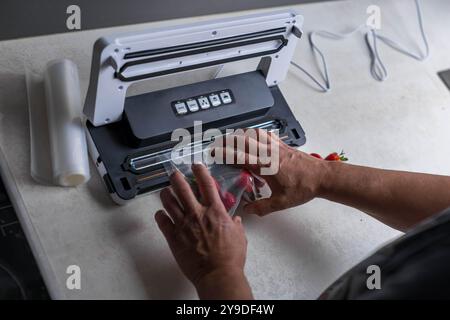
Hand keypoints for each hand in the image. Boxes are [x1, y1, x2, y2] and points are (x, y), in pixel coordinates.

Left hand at [155, 163, 252, 298]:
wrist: (217, 274)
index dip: (201, 171)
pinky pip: (162, 221)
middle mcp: (197, 214)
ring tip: (165, 191)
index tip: (197, 165)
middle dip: (177, 178)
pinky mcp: (173, 237)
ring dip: (166, 194)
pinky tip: (161, 214)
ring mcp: (183, 224)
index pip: (206, 184)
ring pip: (169, 202)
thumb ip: (236, 225)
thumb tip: (235, 220)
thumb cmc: (230, 257)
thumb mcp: (240, 237)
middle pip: (182, 188)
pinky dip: (160, 215)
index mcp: (215, 211)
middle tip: (174, 174)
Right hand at [220, 129, 328, 215]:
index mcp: (266, 166)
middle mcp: (269, 153)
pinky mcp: (283, 145)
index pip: (240, 156)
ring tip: (231, 140)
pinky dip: (255, 133)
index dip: (225, 153)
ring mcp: (276, 146)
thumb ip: (262, 207)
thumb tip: (248, 209)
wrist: (322, 177)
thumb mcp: (282, 202)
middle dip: (227, 142)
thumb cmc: (303, 188)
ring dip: (240, 135)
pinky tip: (253, 136)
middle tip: (217, 146)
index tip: (214, 153)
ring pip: (253, 134)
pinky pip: (266, 134)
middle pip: (243, 141)